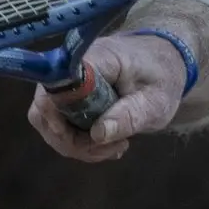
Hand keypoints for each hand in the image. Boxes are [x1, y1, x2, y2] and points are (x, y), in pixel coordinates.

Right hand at [27, 33, 186, 161]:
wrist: (163, 63)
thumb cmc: (162, 76)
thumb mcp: (157, 100)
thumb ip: (131, 115)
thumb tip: (99, 134)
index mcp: (95, 59)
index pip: (57, 84)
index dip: (56, 115)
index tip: (87, 138)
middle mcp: (71, 68)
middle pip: (45, 110)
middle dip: (73, 141)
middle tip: (114, 148)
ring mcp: (66, 82)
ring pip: (49, 122)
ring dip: (78, 145)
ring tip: (115, 147)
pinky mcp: (67, 95)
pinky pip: (59, 124)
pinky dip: (79, 141)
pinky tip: (108, 144)